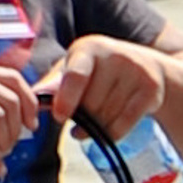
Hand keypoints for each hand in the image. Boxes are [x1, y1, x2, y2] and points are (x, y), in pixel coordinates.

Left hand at [43, 36, 166, 140]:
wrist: (151, 69)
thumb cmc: (102, 72)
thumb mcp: (77, 69)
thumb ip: (54, 83)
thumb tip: (31, 96)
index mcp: (88, 47)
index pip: (76, 75)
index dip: (66, 99)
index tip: (59, 117)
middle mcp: (114, 54)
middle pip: (90, 104)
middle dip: (84, 116)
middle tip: (87, 111)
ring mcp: (136, 70)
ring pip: (105, 117)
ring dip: (97, 126)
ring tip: (100, 116)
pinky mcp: (151, 88)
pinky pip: (123, 125)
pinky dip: (111, 135)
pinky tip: (107, 131)